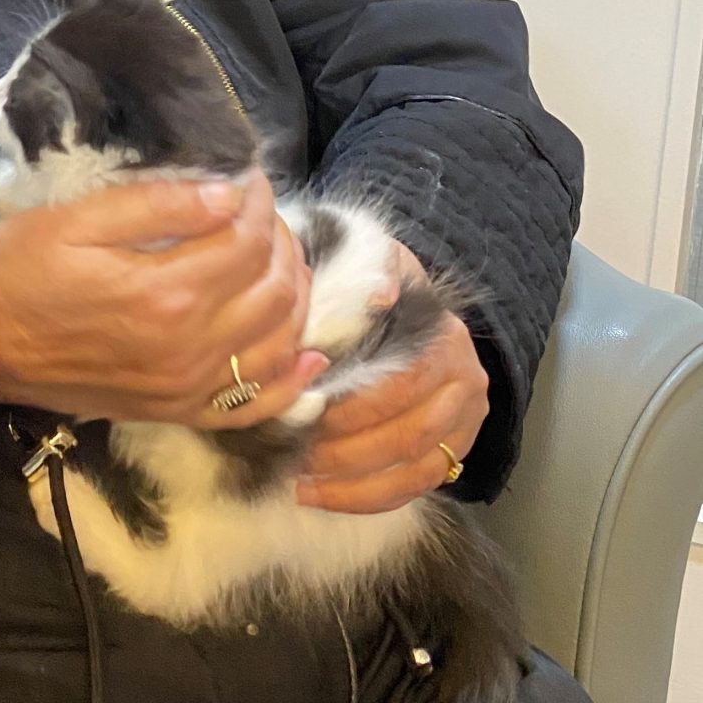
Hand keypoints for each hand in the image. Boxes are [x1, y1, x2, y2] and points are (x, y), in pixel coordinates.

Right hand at [0, 171, 328, 428]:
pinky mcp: (176, 413)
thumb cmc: (23, 265)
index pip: (247, 240)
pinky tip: (308, 357)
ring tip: (277, 259)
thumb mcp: (81, 218)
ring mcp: (187, 388)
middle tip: (260, 212)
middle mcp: (189, 348)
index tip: (249, 176)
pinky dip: (292, 383)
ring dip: (294, 296)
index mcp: (166, 292)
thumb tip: (229, 194)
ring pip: (279, 343)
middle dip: (281, 241)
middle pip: (275, 289)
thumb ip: (160, 204)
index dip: (258, 201)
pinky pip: (255, 407)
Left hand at [296, 240, 488, 513]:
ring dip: (353, 481)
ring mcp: (465, 422)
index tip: (306, 411)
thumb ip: (372, 271)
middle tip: (294, 451)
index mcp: (445, 338)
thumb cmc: (372, 289)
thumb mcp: (372, 263)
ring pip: (415, 468)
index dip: (355, 402)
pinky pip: (416, 488)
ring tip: (301, 481)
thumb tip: (380, 294)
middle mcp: (465, 382)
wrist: (408, 314)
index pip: (405, 380)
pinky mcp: (454, 453)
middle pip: (409, 430)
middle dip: (347, 448)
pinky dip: (368, 498)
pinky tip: (322, 496)